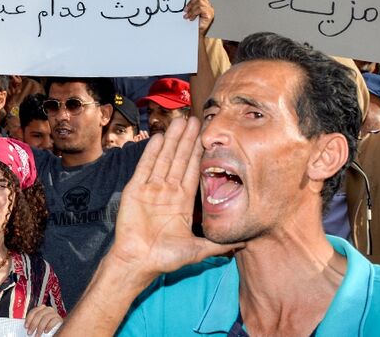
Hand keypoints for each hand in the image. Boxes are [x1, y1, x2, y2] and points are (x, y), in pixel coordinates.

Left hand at [24, 305, 61, 335]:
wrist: (57, 329)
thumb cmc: (46, 326)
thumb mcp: (39, 323)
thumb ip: (34, 323)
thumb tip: (26, 326)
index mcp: (41, 308)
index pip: (33, 311)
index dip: (29, 319)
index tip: (26, 326)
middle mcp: (48, 309)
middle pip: (39, 314)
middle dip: (33, 324)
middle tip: (30, 332)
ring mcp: (54, 314)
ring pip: (46, 318)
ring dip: (40, 327)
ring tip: (37, 334)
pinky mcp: (59, 319)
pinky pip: (54, 321)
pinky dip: (49, 326)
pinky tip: (46, 331)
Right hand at [106, 117, 242, 280]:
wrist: (138, 261)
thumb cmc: (165, 257)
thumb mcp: (197, 250)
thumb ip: (218, 245)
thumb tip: (244, 244)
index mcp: (182, 202)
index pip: (193, 171)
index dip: (198, 153)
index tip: (205, 136)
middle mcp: (167, 191)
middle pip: (179, 160)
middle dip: (186, 140)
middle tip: (193, 119)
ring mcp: (150, 188)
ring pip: (163, 158)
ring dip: (171, 140)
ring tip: (178, 121)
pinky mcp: (135, 189)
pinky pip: (144, 167)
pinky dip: (151, 152)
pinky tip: (158, 137)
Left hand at [184, 0, 213, 36]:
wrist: (196, 35)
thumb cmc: (193, 24)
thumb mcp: (190, 11)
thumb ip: (190, 4)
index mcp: (204, 3)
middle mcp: (208, 5)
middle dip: (191, 1)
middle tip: (185, 9)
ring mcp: (210, 10)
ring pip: (200, 2)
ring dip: (191, 8)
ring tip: (187, 15)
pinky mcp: (210, 15)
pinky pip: (200, 9)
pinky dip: (193, 13)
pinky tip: (191, 18)